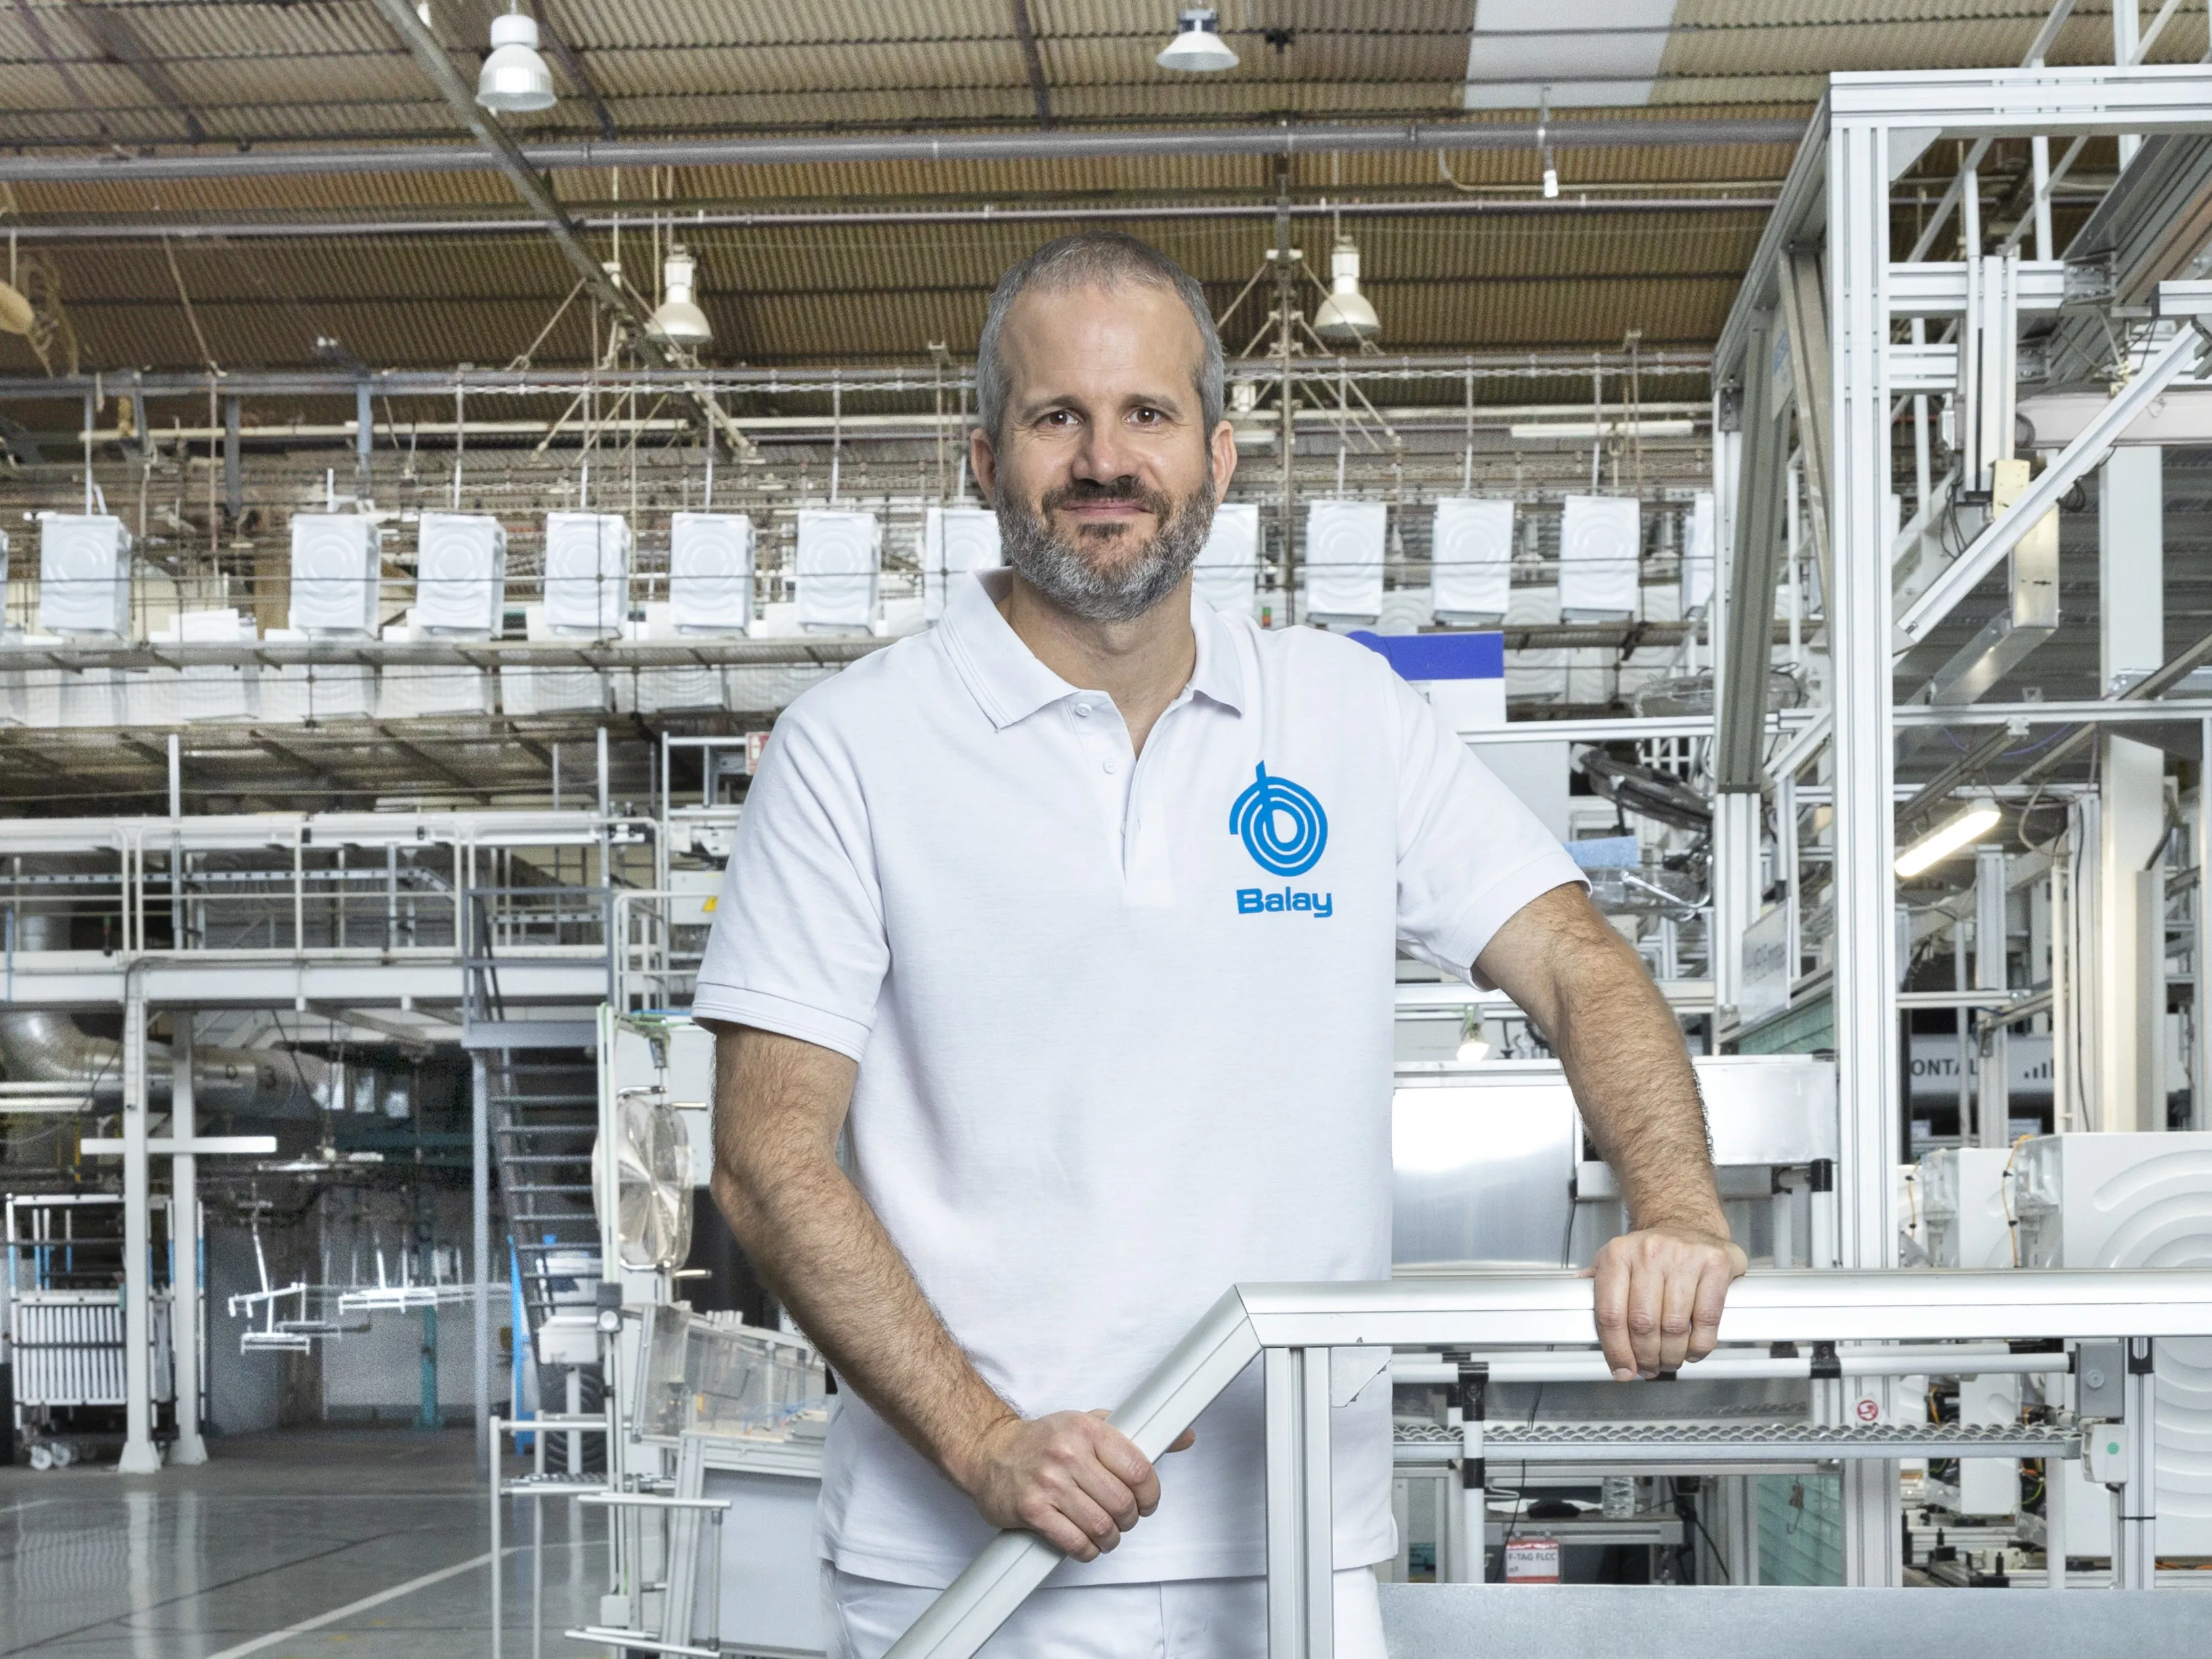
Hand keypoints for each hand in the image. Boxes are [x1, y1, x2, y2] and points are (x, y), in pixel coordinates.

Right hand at [951, 1408, 1196, 1560]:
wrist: (990, 1452)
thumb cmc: (1044, 1440)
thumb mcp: (1089, 1424)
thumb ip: (1133, 1433)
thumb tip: (1182, 1437)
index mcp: (1088, 1429)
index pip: (1138, 1469)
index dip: (1151, 1494)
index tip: (1147, 1502)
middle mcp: (1068, 1454)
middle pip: (1122, 1502)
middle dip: (1130, 1519)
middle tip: (1124, 1518)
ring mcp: (1049, 1483)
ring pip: (1101, 1526)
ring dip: (1109, 1538)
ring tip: (1105, 1532)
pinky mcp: (1032, 1509)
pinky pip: (1074, 1542)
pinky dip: (1087, 1550)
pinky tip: (1084, 1543)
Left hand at [1585, 1224, 1747, 1380]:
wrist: (1687, 1221)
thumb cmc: (1651, 1250)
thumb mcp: (1615, 1259)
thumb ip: (1597, 1284)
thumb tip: (1573, 1305)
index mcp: (1618, 1254)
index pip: (1610, 1314)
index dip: (1616, 1350)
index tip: (1623, 1369)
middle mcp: (1649, 1252)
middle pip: (1642, 1324)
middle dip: (1646, 1357)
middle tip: (1649, 1368)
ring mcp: (1683, 1257)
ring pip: (1674, 1326)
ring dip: (1672, 1355)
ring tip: (1669, 1361)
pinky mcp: (1715, 1265)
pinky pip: (1706, 1319)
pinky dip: (1699, 1345)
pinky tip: (1692, 1350)